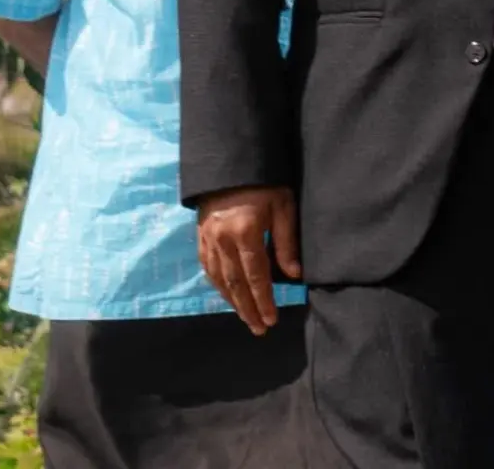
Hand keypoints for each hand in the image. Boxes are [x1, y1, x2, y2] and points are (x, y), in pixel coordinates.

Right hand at [196, 184, 300, 334]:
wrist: (230, 163)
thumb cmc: (263, 183)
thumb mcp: (283, 206)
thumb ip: (287, 242)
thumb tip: (293, 275)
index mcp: (245, 232)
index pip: (256, 276)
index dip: (264, 300)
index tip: (272, 319)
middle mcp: (223, 240)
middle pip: (236, 284)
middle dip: (248, 309)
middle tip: (259, 329)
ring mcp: (208, 240)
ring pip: (219, 280)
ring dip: (232, 303)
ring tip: (246, 318)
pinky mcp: (200, 237)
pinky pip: (207, 268)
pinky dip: (217, 286)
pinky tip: (227, 295)